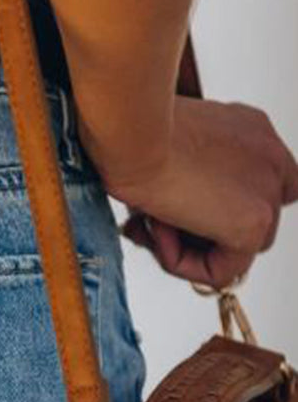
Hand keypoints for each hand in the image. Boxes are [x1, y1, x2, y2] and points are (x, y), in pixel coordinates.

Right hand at [78, 95, 297, 287]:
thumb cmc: (131, 130)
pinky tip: (155, 231)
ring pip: (235, 249)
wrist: (130, 130)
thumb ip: (188, 173)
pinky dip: (183, 264)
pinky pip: (221, 272)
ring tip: (149, 222)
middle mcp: (270, 156)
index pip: (257, 184)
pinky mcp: (252, 224)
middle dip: (198, 231)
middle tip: (152, 223)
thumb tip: (173, 215)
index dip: (214, 207)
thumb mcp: (167, 144)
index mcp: (251, 129)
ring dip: (186, 246)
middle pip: (247, 221)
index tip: (176, 209)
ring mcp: (266, 191)